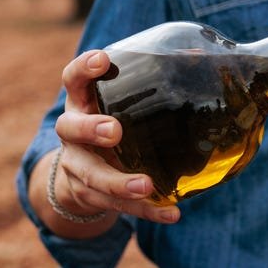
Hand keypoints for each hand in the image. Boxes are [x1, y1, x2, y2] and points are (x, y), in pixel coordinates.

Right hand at [49, 50, 179, 225]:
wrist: (80, 175)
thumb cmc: (112, 122)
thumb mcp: (122, 102)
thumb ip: (153, 80)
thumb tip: (197, 54)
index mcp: (82, 102)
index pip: (73, 79)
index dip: (83, 68)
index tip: (103, 60)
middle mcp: (73, 133)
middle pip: (70, 128)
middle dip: (90, 129)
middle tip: (115, 131)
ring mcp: (78, 166)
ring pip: (92, 176)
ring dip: (118, 182)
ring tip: (146, 185)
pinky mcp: (91, 196)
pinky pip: (117, 206)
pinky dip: (146, 211)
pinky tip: (171, 213)